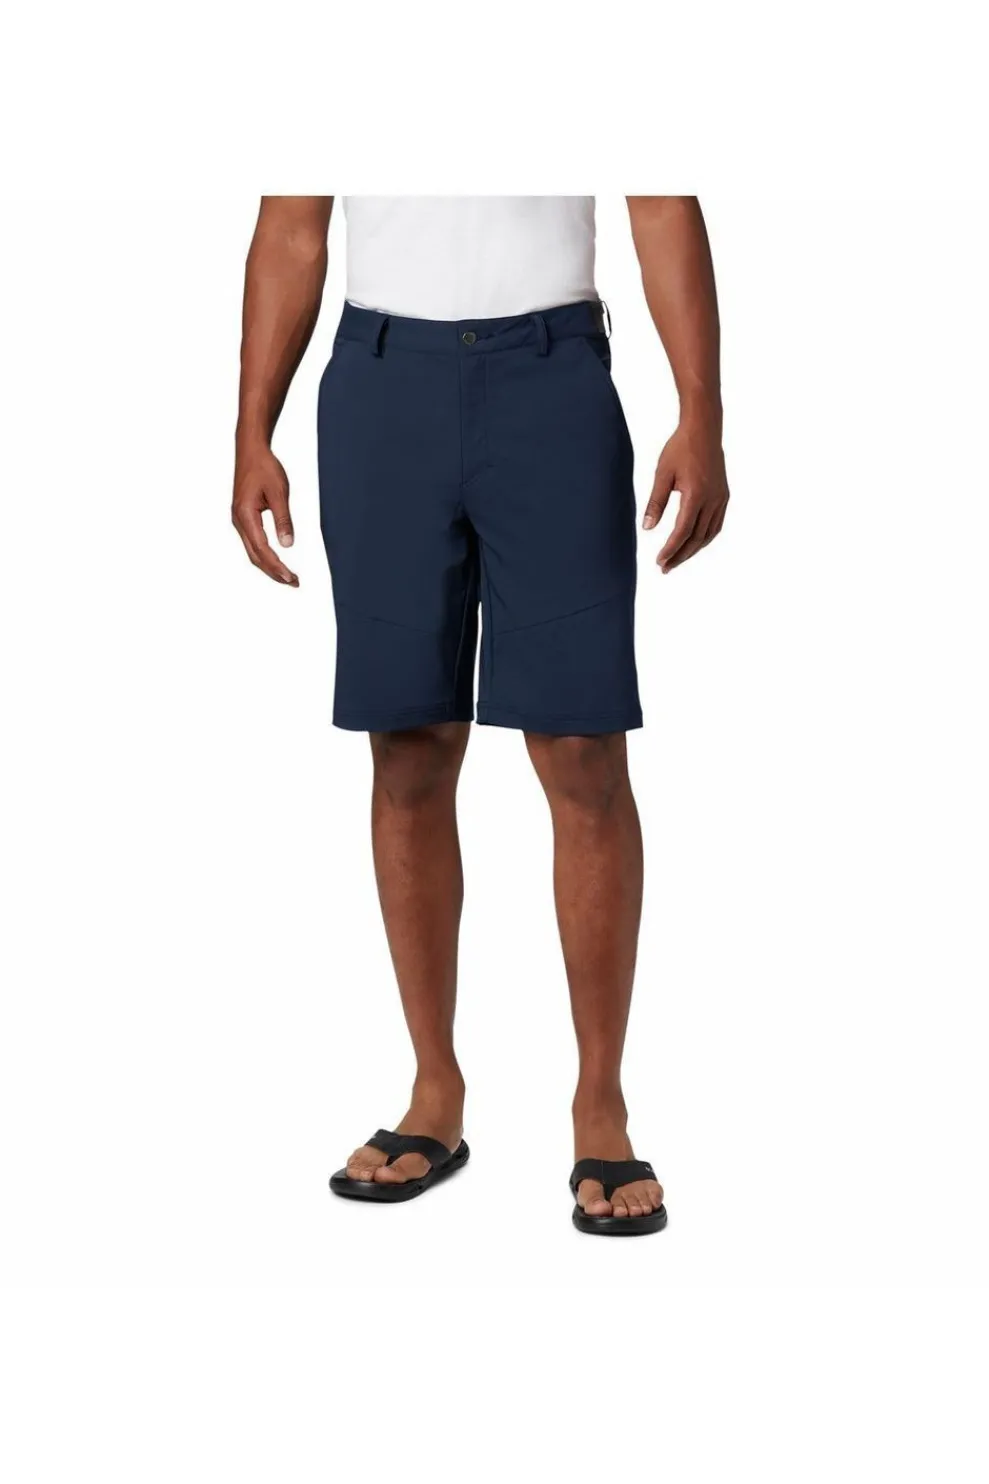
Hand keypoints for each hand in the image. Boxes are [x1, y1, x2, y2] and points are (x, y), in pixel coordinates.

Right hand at [232, 444, 298, 584]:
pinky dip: (265, 555)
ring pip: (253, 552)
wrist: (250, 451)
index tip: (291, 577)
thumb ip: (283, 519)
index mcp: (245, 515)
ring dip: (270, 566)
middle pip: (255, 556)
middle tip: (294, 582)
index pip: (262, 549)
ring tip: (288, 576)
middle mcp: (239, 521)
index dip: (277, 566)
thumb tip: (288, 544)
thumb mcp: (279, 492)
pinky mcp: (243, 518)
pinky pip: (253, 543)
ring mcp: (239, 521)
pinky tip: (276, 560)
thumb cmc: (264, 468)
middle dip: (274, 572)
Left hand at [643, 418, 729, 572]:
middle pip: (696, 538)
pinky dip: (705, 538)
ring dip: (693, 550)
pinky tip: (695, 543)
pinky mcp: (724, 495)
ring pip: (708, 534)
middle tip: (665, 568)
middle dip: (680, 556)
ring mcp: (721, 498)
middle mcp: (712, 500)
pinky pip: (716, 524)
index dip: (671, 550)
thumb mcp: (663, 474)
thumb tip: (648, 528)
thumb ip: (656, 503)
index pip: (683, 532)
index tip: (660, 562)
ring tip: (677, 560)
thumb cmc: (680, 448)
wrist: (704, 429)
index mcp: (696, 495)